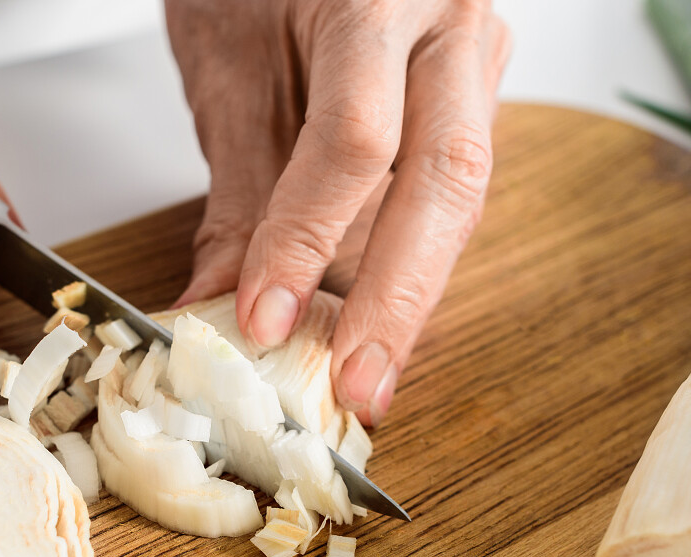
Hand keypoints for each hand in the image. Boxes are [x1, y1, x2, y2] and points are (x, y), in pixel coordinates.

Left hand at [166, 0, 508, 424]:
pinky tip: (381, 318)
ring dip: (415, 292)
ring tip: (370, 372)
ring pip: (462, 195)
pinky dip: (413, 260)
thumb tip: (213, 306)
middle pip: (446, 177)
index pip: (353, 140)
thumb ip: (237, 195)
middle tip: (360, 386)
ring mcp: (477, 61)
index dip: (307, 238)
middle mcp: (452, 25)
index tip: (262, 318)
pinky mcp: (473, 100)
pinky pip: (449, 192)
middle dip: (400, 297)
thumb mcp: (230, 73)